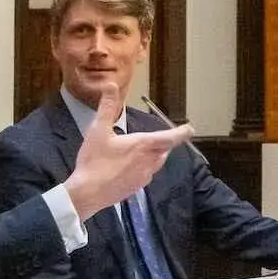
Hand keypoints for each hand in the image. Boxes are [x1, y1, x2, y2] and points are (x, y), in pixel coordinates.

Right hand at [61, 86, 194, 219]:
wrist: (87, 193)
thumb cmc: (94, 161)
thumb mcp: (98, 130)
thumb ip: (107, 107)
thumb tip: (111, 85)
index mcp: (143, 145)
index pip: (170, 137)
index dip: (182, 133)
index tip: (190, 129)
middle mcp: (149, 161)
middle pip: (164, 150)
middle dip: (163, 144)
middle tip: (158, 138)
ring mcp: (144, 177)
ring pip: (156, 163)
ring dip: (153, 155)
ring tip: (139, 151)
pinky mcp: (136, 188)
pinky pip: (145, 175)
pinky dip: (142, 168)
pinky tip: (126, 168)